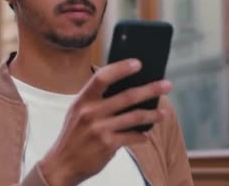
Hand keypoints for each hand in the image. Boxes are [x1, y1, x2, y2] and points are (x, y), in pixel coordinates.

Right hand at [38, 59, 171, 185]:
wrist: (61, 164)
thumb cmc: (73, 136)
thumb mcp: (77, 112)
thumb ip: (95, 99)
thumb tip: (125, 87)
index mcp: (83, 100)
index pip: (102, 78)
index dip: (121, 68)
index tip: (138, 63)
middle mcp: (91, 113)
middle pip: (127, 96)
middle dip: (151, 89)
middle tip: (167, 85)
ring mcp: (100, 129)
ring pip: (135, 117)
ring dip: (153, 115)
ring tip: (163, 113)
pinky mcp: (108, 145)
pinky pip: (132, 137)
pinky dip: (141, 136)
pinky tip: (145, 135)